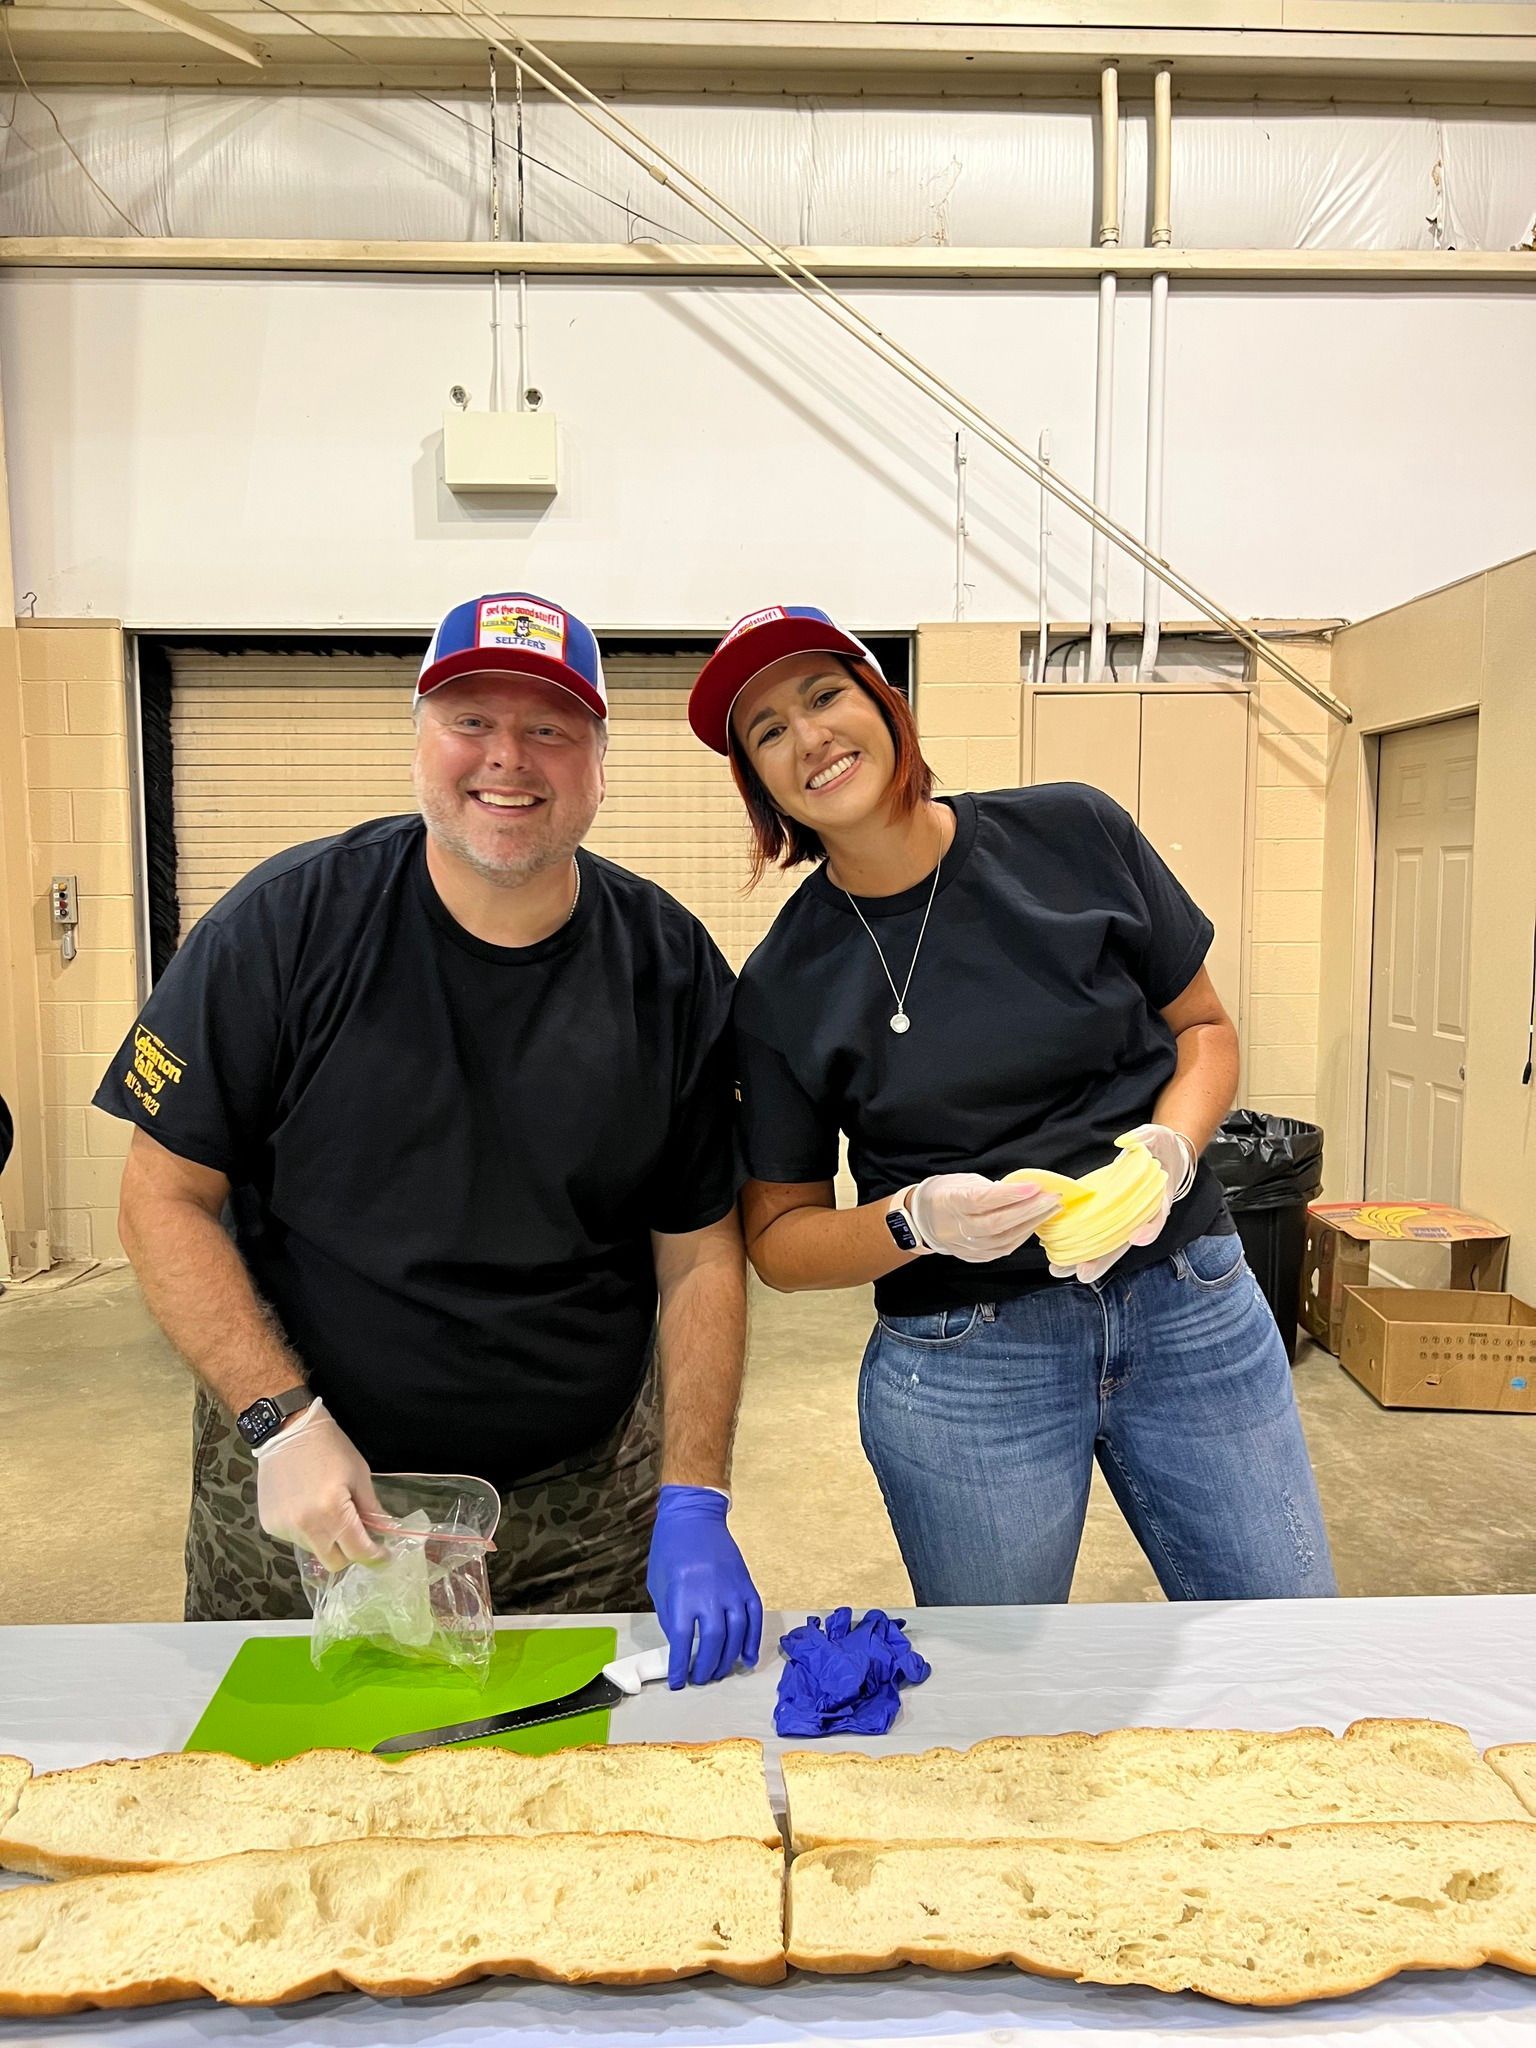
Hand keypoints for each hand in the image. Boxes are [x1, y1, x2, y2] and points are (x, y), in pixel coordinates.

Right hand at [254, 1397, 383, 1570]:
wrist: (287, 1431)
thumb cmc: (329, 1448)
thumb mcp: (359, 1475)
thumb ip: (372, 1509)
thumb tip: (385, 1533)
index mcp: (332, 1512)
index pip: (358, 1552)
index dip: (375, 1556)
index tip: (383, 1555)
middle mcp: (306, 1527)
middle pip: (334, 1562)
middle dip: (350, 1554)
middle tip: (357, 1536)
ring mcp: (284, 1528)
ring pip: (314, 1551)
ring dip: (327, 1540)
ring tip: (327, 1511)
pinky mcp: (270, 1525)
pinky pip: (296, 1539)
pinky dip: (307, 1531)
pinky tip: (307, 1506)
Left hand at [646, 1485, 763, 1687]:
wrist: (694, 1516)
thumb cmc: (670, 1549)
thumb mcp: (659, 1584)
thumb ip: (671, 1615)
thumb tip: (682, 1645)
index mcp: (684, 1593)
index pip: (683, 1641)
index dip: (680, 1666)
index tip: (677, 1682)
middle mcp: (711, 1593)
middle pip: (714, 1641)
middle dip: (706, 1667)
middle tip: (699, 1678)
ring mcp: (732, 1588)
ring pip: (737, 1633)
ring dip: (729, 1658)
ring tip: (719, 1672)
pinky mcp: (746, 1583)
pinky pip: (754, 1617)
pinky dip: (752, 1640)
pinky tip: (746, 1658)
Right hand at [907, 1173, 1061, 1262]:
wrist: (922, 1219)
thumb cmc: (945, 1194)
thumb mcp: (963, 1181)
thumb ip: (991, 1188)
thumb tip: (1022, 1191)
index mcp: (950, 1202)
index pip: (982, 1200)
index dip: (1010, 1194)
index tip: (1034, 1186)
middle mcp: (957, 1227)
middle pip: (998, 1222)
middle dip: (1030, 1209)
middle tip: (1053, 1198)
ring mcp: (965, 1245)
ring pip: (1004, 1239)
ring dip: (1031, 1223)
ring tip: (1050, 1209)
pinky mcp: (973, 1256)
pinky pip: (1002, 1249)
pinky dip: (1021, 1237)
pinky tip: (1033, 1225)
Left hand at [1047, 1124, 1196, 1284]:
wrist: (1163, 1156)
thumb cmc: (1160, 1148)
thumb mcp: (1157, 1135)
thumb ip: (1145, 1137)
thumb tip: (1126, 1140)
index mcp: (1159, 1199)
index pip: (1156, 1218)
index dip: (1149, 1230)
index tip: (1137, 1237)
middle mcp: (1141, 1216)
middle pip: (1124, 1243)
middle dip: (1103, 1259)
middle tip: (1083, 1273)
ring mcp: (1123, 1220)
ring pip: (1106, 1245)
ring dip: (1085, 1260)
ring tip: (1060, 1269)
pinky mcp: (1109, 1217)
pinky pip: (1095, 1235)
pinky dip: (1079, 1245)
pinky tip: (1057, 1253)